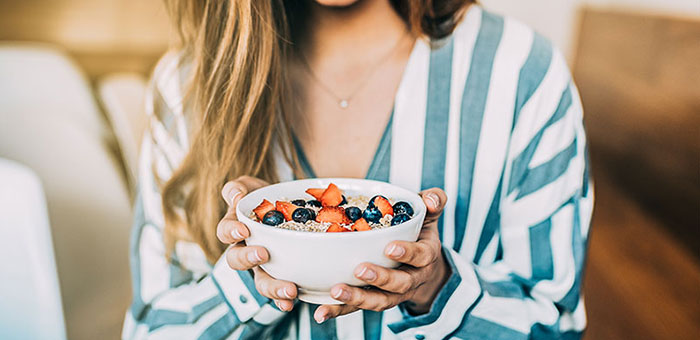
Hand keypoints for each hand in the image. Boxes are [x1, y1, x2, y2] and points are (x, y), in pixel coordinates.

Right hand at [216, 176, 297, 310]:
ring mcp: (263, 266)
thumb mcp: (251, 187)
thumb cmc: (263, 197)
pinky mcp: (281, 275)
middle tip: (264, 255)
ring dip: (272, 288)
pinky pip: (279, 292)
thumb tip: (236, 196)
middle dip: (248, 260)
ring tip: (289, 290)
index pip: (225, 231)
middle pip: (237, 261)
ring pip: (260, 281)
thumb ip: (238, 188)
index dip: (230, 232)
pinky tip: (292, 302)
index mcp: (235, 229)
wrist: (287, 208)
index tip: (243, 229)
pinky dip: (284, 300)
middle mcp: (245, 251)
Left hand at [314, 188, 449, 322]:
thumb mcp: (428, 214)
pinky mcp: (373, 300)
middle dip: (380, 279)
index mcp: (426, 256)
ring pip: (379, 301)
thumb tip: (432, 198)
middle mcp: (412, 279)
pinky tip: (322, 312)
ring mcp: (393, 293)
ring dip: (358, 299)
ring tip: (336, 292)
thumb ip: (433, 201)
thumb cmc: (419, 231)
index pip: (421, 256)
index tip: (390, 247)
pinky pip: (357, 309)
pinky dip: (339, 311)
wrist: (420, 263)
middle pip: (400, 284)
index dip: (407, 253)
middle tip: (360, 269)